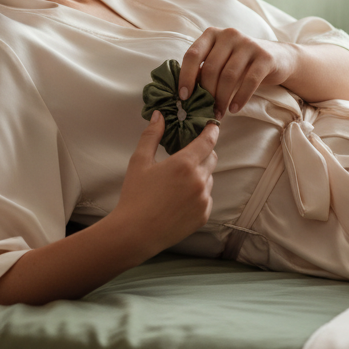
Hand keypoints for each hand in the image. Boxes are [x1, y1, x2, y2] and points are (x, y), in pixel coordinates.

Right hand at [110, 113, 218, 256]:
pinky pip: (206, 198)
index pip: (208, 141)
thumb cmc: (135, 196)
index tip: (213, 125)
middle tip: (189, 154)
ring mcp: (203, 199)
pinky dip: (198, 194)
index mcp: (184, 164)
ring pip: (209, 179)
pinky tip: (179, 200)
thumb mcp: (139, 161)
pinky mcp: (203, 215)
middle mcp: (199, 180)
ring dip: (199, 175)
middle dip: (204, 152)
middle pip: (212, 158)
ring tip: (177, 183)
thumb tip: (159, 116)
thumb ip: (151, 136)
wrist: (135, 232)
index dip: (212, 131)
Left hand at [180, 28, 296, 116]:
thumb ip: (203, 71)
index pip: (192, 55)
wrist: (277, 58)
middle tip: (206, 111)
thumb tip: (184, 94)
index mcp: (212, 34)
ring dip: (222, 99)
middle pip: (211, 68)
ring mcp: (248, 43)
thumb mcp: (219, 63)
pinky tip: (234, 108)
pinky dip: (240, 98)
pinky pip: (249, 81)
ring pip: (228, 76)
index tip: (184, 97)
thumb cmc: (240, 63)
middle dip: (207, 93)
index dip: (186, 77)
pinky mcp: (265, 56)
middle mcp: (229, 34)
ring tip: (219, 113)